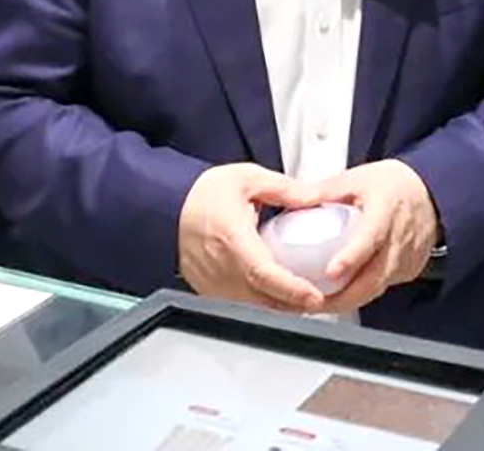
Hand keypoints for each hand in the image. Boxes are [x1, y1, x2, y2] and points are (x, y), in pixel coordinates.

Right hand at [178, 163, 326, 313]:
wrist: (164, 207)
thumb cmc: (201, 194)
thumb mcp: (247, 178)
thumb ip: (284, 189)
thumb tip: (315, 197)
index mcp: (232, 239)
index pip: (264, 274)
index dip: (291, 289)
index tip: (314, 296)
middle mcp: (220, 267)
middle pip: (262, 298)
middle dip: (294, 303)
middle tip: (319, 299)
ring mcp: (212, 282)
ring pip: (252, 305)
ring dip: (279, 305)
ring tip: (303, 298)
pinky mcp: (208, 289)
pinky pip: (239, 303)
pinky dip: (260, 302)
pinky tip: (276, 294)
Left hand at [312, 159, 438, 314]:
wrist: (430, 192)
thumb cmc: (392, 185)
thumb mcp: (355, 179)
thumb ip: (323, 192)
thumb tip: (289, 200)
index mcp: (386, 209)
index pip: (371, 237)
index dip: (351, 257)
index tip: (331, 272)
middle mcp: (401, 237)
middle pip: (375, 277)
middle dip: (343, 297)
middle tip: (312, 303)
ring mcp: (408, 257)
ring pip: (378, 288)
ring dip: (350, 299)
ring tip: (320, 304)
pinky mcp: (410, 270)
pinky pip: (384, 286)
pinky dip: (363, 293)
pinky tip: (343, 294)